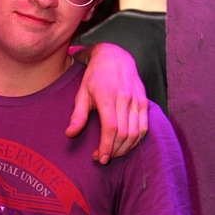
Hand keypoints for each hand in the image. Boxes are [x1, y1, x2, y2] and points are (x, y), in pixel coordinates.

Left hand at [66, 43, 147, 163]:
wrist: (115, 56)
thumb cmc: (95, 77)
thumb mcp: (82, 93)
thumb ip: (78, 115)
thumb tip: (70, 134)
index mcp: (108, 97)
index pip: (111, 128)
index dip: (107, 146)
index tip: (100, 158)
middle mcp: (125, 99)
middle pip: (124, 134)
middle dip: (114, 150)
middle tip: (102, 157)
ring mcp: (137, 100)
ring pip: (136, 133)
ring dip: (125, 148)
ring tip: (113, 152)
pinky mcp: (144, 102)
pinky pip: (144, 126)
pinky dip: (136, 139)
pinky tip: (126, 145)